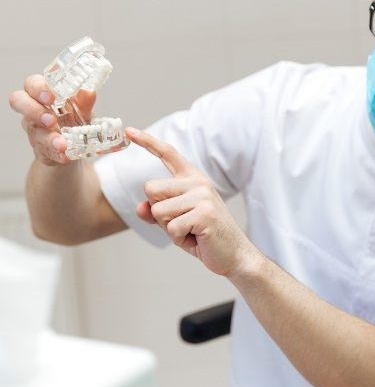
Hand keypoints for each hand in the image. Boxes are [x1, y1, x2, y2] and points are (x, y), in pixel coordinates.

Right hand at [9, 74, 95, 164]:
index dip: (38, 88)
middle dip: (34, 111)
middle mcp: (33, 110)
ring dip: (48, 138)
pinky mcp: (41, 149)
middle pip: (19, 102)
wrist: (76, 144)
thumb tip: (89, 91)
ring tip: (62, 143)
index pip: (32, 84)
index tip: (51, 97)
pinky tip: (64, 155)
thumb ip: (84, 100)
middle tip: (51, 120)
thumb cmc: (74, 117)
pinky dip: (56, 153)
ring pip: (34, 131)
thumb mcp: (82, 108)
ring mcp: (35, 130)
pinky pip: (45, 151)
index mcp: (42, 94)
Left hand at [126, 127, 256, 276]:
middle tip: (181, 223)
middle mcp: (198, 182)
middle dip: (158, 212)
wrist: (234, 255)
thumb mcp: (175, 222)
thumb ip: (156, 212)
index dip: (147, 142)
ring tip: (190, 231)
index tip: (128, 131)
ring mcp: (202, 196)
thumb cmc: (204, 236)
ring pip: (158, 210)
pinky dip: (179, 239)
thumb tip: (140, 207)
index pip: (167, 154)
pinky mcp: (204, 213)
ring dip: (168, 228)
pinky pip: (171, 228)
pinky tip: (196, 238)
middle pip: (151, 189)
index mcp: (192, 179)